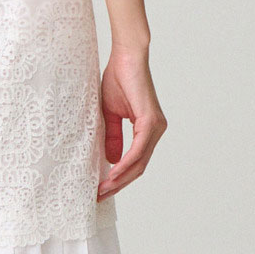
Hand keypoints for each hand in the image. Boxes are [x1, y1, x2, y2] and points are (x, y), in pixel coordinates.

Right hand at [96, 44, 165, 199]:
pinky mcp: (150, 121)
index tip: (101, 189)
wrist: (126, 57)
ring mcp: (156, 127)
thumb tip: (111, 161)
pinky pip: (138, 150)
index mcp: (148, 130)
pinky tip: (112, 173)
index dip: (119, 178)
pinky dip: (125, 164)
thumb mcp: (110, 114)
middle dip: (118, 184)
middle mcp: (156, 131)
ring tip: (102, 189)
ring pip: (139, 163)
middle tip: (99, 196)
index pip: (135, 162)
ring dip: (120, 179)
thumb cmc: (118, 79)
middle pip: (139, 168)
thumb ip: (112, 137)